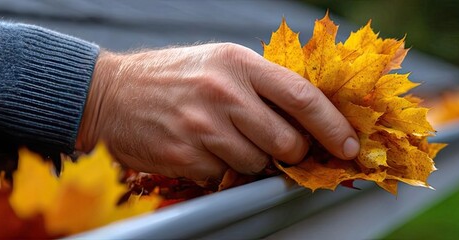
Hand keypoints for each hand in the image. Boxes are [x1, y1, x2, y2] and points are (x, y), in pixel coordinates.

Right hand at [76, 43, 358, 180]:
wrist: (110, 94)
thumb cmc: (174, 78)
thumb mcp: (221, 63)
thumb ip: (264, 85)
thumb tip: (311, 119)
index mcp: (239, 63)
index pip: (302, 97)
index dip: (333, 126)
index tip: (348, 146)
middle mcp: (224, 93)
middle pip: (287, 141)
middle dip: (290, 151)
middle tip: (275, 144)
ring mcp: (203, 126)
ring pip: (258, 164)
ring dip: (251, 160)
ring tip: (224, 138)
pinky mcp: (185, 155)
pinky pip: (224, 177)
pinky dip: (219, 169)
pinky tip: (200, 148)